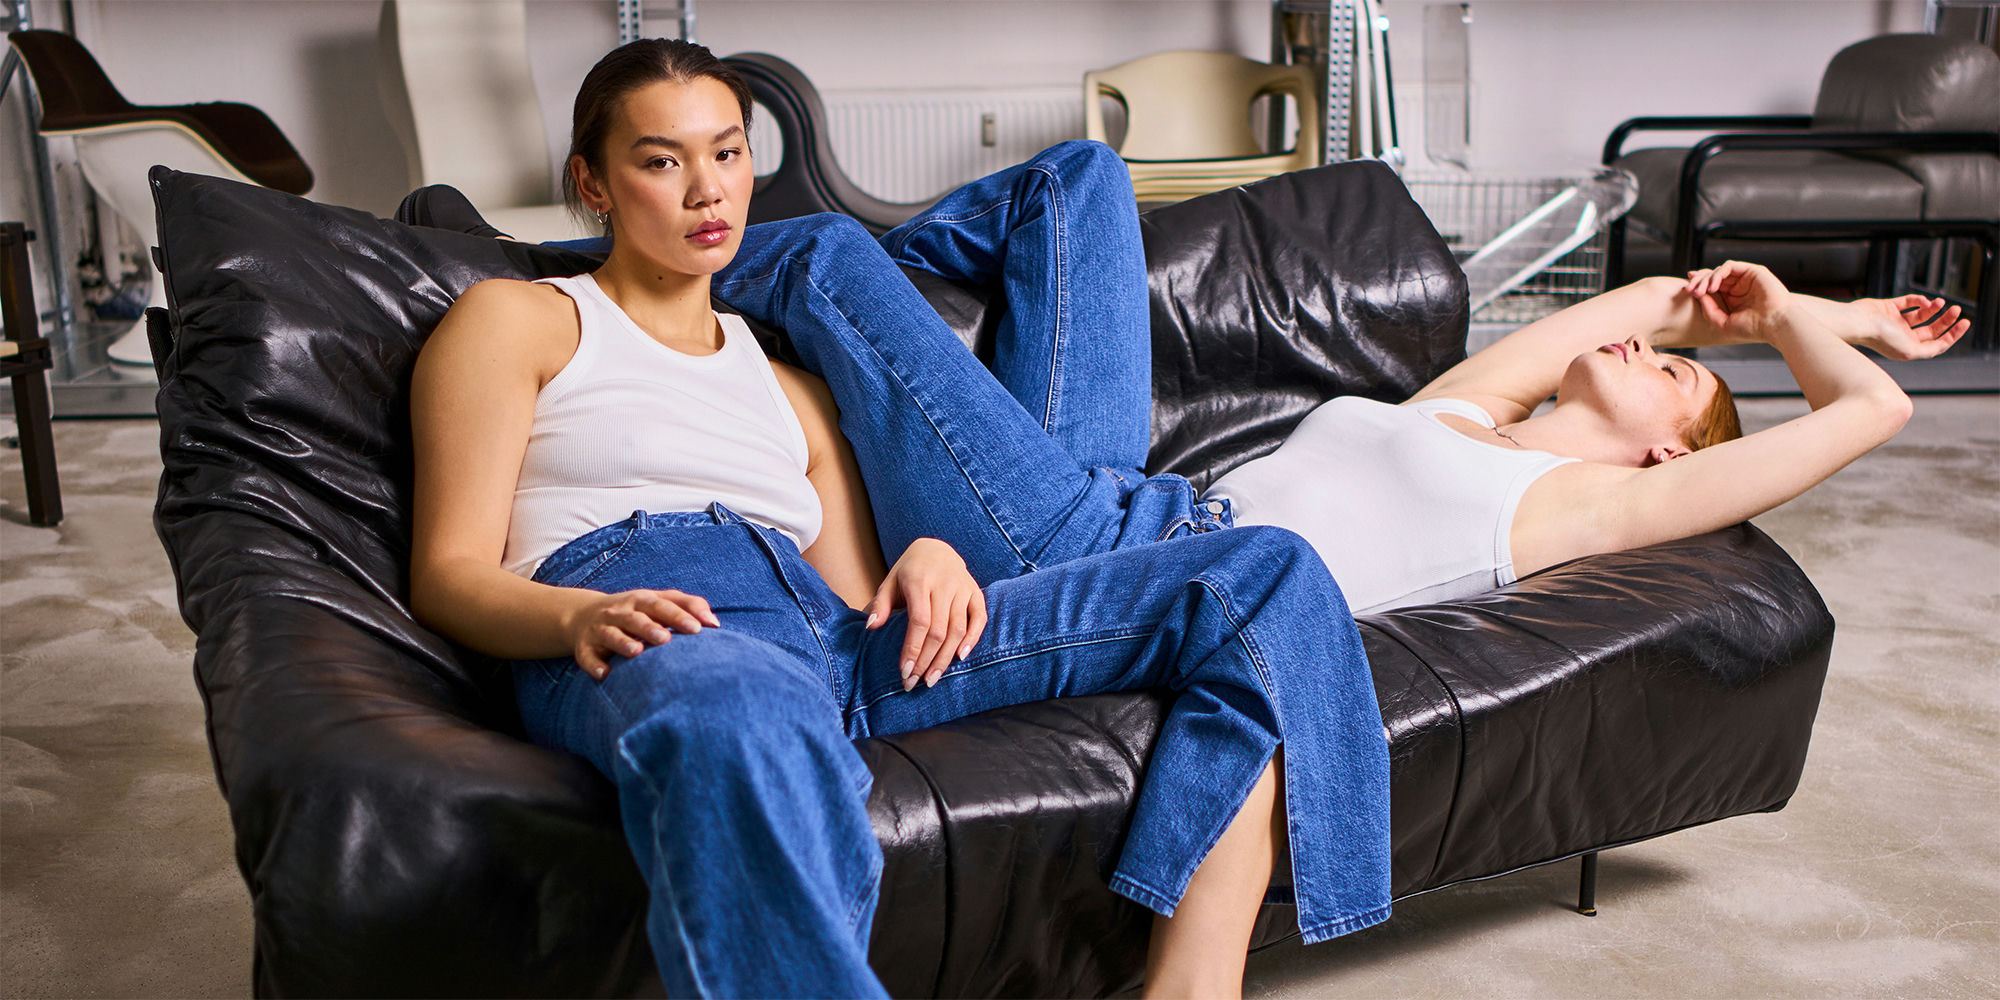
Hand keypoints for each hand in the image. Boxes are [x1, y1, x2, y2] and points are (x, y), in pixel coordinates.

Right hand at [565, 589, 718, 679]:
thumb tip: (715, 623)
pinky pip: (587, 656)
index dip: (679, 615)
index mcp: (642, 600)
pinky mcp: (585, 647)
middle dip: (650, 628)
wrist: (585, 616)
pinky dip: (594, 665)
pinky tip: (604, 674)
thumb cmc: (637, 611)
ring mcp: (601, 629)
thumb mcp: (660, 602)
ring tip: (637, 651)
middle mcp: (621, 612)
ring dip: (623, 642)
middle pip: (636, 618)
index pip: (662, 605)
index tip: (698, 628)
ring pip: (612, 634)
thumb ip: (689, 605)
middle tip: (666, 639)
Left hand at [864, 538, 987, 690]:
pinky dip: (973, 639)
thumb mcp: (890, 582)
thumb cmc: (908, 571)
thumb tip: (871, 627)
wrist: (936, 548)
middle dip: (926, 660)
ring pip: (958, 629)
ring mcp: (962, 587)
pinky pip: (979, 618)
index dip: (913, 649)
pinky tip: (961, 657)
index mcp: (919, 581)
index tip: (905, 671)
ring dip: (946, 658)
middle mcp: (944, 584)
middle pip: (938, 631)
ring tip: (932, 679)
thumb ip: (880, 604)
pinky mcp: (975, 592)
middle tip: (914, 682)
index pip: (919, 622)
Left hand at [1685, 261, 1792, 342]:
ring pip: (1719, 270)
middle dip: (1698, 281)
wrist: (1774, 325)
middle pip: (1712, 276)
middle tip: (1689, 289)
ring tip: (1702, 291)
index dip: (1697, 285)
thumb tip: (1698, 295)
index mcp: (1732, 298)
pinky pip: (1730, 266)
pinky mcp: (1753, 271)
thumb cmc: (1753, 328)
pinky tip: (1714, 287)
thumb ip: (1709, 310)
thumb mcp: (1723, 322)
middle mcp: (1739, 286)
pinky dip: (1718, 274)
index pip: (1711, 286)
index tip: (1686, 290)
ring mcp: (1746, 278)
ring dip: (1707, 278)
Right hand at [1845, 294, 1969, 360]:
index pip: (1936, 342)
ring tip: (1940, 302)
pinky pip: (1908, 302)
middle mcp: (1903, 336)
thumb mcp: (1910, 350)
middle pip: (1932, 328)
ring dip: (1934, 308)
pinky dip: (1918, 300)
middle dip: (1946, 319)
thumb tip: (1944, 345)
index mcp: (1908, 348)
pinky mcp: (1888, 308)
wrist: (1859, 323)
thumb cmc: (1881, 338)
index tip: (1965, 323)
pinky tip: (1924, 301)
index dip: (1953, 334)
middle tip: (1956, 309)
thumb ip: (1929, 350)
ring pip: (1922, 314)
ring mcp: (1895, 321)